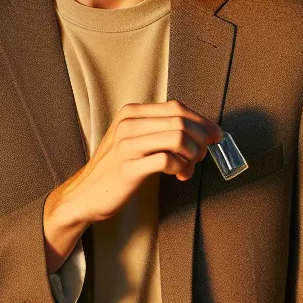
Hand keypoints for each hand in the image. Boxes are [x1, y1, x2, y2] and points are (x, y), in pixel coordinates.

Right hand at [43, 100, 222, 267]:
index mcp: (132, 113)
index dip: (202, 121)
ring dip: (193, 155)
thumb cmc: (119, 168)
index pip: (177, 107)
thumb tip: (205, 132)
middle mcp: (128, 124)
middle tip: (202, 156)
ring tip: (188, 167)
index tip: (216, 135)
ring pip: (178, 138)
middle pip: (181, 122)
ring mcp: (126, 146)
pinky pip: (168, 161)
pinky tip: (178, 175)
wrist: (87, 195)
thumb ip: (164, 131)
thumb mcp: (137, 140)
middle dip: (201, 139)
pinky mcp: (128, 168)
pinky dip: (181, 168)